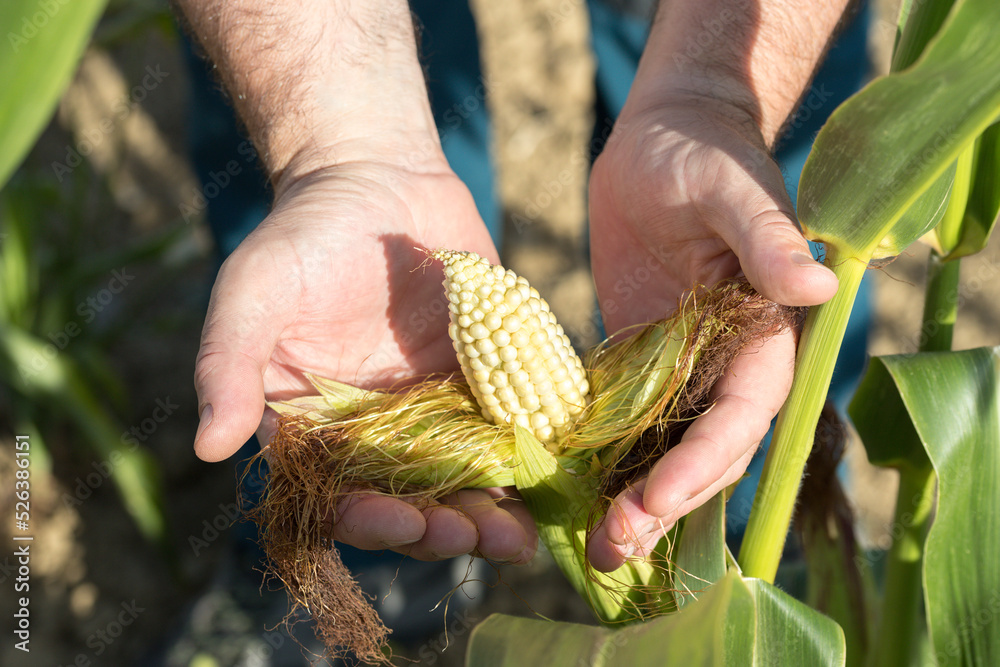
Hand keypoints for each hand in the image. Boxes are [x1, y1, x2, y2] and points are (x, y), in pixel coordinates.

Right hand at [193, 159, 536, 563]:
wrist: (376, 177)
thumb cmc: (302, 234)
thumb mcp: (254, 291)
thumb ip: (227, 365)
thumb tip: (208, 447)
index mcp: (316, 429)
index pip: (340, 499)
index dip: (370, 522)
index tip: (403, 522)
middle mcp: (375, 434)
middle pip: (410, 505)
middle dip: (441, 531)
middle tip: (474, 537)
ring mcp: (434, 412)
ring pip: (464, 484)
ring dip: (490, 516)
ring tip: (518, 537)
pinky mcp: (481, 384)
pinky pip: (507, 435)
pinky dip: (528, 463)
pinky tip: (551, 481)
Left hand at [585, 98, 838, 570]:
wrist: (663, 137)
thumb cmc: (704, 152)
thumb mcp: (730, 189)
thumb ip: (766, 238)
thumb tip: (818, 287)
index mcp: (765, 331)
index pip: (743, 414)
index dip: (704, 461)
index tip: (655, 497)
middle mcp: (728, 362)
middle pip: (706, 451)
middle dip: (665, 502)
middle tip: (613, 547)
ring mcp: (681, 366)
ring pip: (667, 449)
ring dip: (636, 500)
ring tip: (596, 546)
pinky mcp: (638, 358)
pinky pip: (626, 422)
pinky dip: (607, 460)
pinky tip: (573, 491)